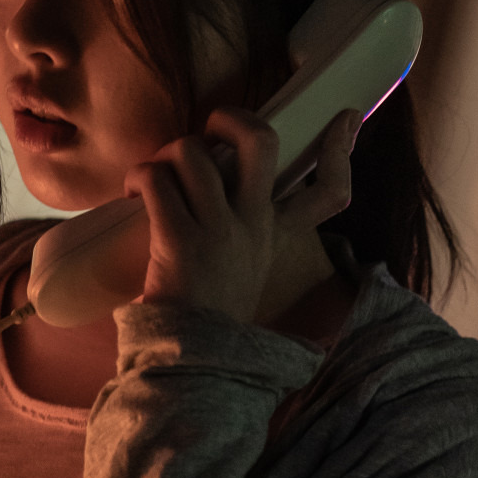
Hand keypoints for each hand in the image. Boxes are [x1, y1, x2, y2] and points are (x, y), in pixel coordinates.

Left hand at [122, 106, 360, 324]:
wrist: (193, 360)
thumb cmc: (212, 312)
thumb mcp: (250, 271)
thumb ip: (248, 235)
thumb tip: (221, 195)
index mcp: (276, 233)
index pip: (331, 191)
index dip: (342, 149)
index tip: (346, 117)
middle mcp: (254, 225)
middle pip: (262, 142)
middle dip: (232, 118)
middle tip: (211, 133)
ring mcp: (218, 230)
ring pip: (194, 152)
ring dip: (168, 153)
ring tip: (157, 175)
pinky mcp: (179, 240)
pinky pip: (156, 180)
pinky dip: (139, 176)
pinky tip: (132, 194)